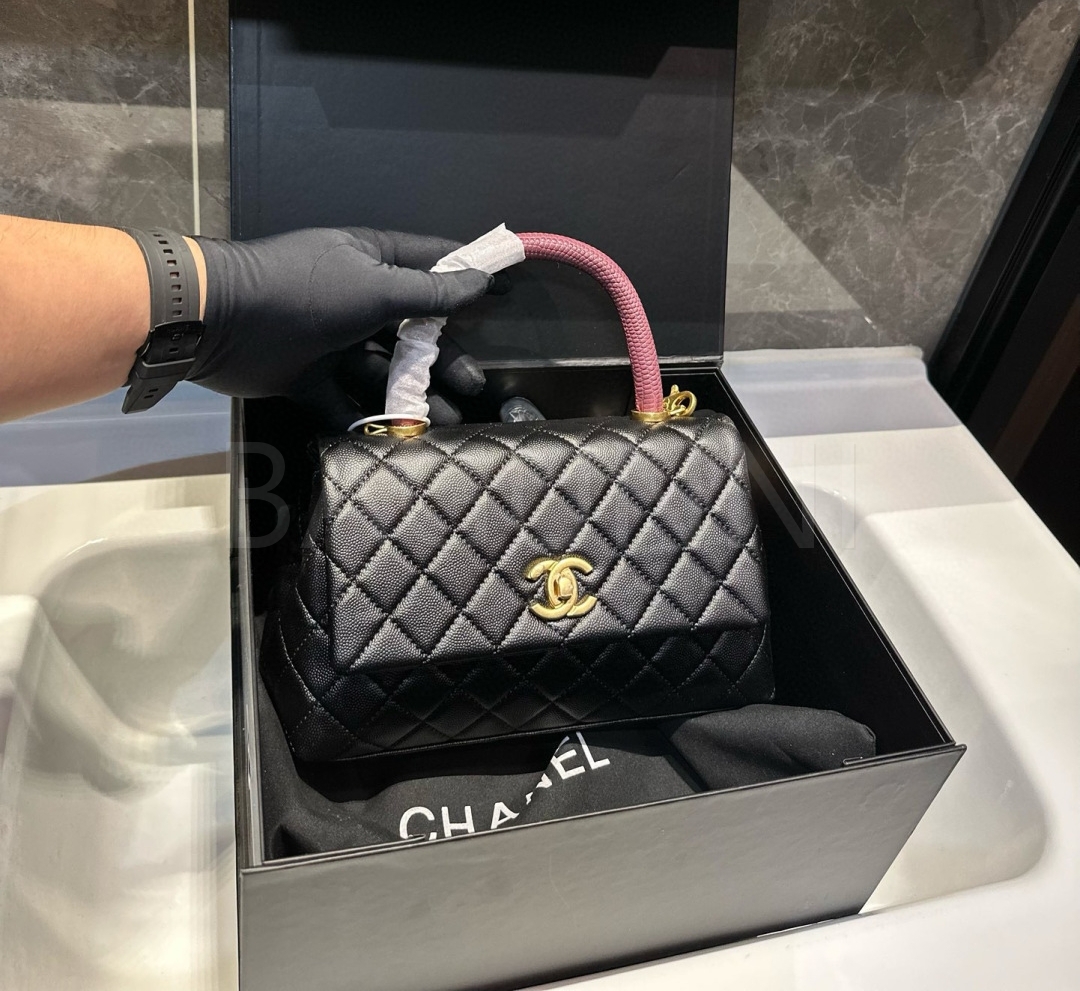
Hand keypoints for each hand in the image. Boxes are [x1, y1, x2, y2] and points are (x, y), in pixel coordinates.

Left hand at [188, 227, 491, 424]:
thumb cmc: (303, 290)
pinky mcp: (309, 378)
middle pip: (412, 331)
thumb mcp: (375, 287)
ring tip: (443, 419)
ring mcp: (332, 342)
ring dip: (412, 393)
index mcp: (371, 263)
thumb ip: (429, 293)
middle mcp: (355, 301)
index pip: (431, 265)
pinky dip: (367, 418)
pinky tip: (395, 435)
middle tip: (474, 384)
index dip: (467, 279)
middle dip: (443, 357)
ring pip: (383, 371)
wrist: (219, 323)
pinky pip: (346, 401)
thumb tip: (481, 280)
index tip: (504, 294)